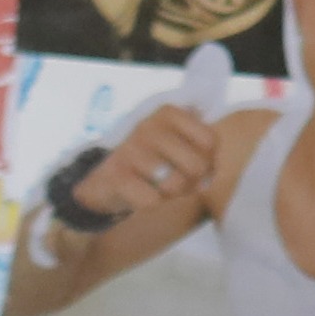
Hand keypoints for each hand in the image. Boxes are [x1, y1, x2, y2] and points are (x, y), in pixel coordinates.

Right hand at [72, 102, 226, 224]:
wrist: (104, 181)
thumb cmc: (151, 163)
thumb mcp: (176, 148)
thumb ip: (201, 155)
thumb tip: (207, 178)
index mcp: (169, 113)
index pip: (210, 142)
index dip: (208, 162)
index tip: (192, 166)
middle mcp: (150, 125)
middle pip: (196, 166)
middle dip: (191, 183)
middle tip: (175, 183)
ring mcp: (131, 148)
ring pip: (175, 185)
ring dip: (169, 195)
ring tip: (157, 187)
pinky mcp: (117, 173)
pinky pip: (152, 200)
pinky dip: (151, 203)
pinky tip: (140, 194)